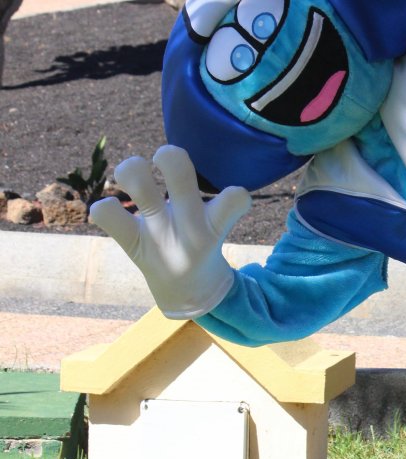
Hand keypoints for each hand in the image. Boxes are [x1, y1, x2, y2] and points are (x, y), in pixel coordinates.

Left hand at [90, 145, 251, 318]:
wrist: (186, 292)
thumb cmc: (202, 244)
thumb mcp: (219, 223)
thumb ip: (219, 196)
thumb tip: (191, 160)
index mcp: (215, 223)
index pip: (236, 198)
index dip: (237, 194)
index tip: (231, 200)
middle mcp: (187, 225)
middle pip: (179, 171)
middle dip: (169, 155)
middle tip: (164, 161)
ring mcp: (157, 233)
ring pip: (137, 181)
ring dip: (131, 168)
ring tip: (132, 175)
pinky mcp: (132, 243)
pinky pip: (106, 214)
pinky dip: (105, 209)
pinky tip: (114, 213)